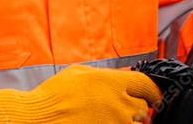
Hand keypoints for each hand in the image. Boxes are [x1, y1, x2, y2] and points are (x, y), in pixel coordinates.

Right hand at [0, 64, 161, 122]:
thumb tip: (121, 77)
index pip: (148, 85)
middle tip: (120, 108)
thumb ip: (106, 75)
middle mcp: (120, 104)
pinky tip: (100, 123)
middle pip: (143, 108)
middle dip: (136, 108)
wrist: (40, 118)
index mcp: (114, 82)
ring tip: (106, 117)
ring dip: (126, 121)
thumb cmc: (55, 95)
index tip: (151, 95)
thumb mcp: (81, 73)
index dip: (152, 90)